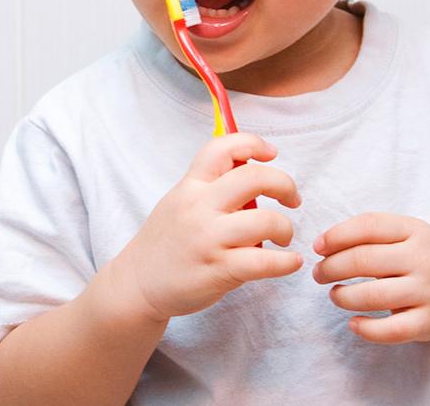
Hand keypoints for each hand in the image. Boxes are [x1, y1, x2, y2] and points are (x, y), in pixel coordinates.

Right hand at [112, 132, 302, 322]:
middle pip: (255, 178)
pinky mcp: (218, 271)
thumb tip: (251, 170)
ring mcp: (209, 239)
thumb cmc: (165, 241)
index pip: (222, 148)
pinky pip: (264, 262)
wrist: (137, 285)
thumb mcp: (179, 201)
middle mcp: (200, 207)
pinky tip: (290, 262)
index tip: (271, 154)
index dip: (253, 143)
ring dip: (286, 228)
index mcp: (191, 185)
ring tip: (283, 236)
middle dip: (284, 184)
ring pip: (266, 221)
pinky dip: (285, 262)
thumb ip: (210, 185)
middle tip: (292, 199)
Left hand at [312, 212, 429, 343]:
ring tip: (335, 295)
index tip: (318, 247)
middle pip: (364, 260)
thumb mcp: (403, 234)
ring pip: (372, 296)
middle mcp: (425, 259)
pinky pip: (390, 330)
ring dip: (343, 297)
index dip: (336, 235)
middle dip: (331, 267)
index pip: (368, 226)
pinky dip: (365, 328)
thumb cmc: (420, 258)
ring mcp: (429, 292)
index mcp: (415, 230)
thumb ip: (368, 234)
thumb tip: (323, 245)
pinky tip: (353, 322)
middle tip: (319, 274)